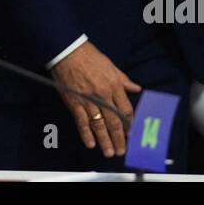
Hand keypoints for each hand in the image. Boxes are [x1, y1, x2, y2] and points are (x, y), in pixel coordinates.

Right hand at [50, 41, 140, 157]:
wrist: (67, 51)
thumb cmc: (88, 55)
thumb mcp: (110, 65)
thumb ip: (123, 80)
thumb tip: (136, 88)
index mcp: (113, 85)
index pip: (125, 109)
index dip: (129, 123)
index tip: (130, 133)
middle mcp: (103, 94)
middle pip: (114, 121)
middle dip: (119, 138)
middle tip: (121, 150)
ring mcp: (88, 100)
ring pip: (99, 125)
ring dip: (105, 140)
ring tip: (109, 152)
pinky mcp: (74, 102)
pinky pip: (82, 121)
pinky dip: (86, 134)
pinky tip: (91, 144)